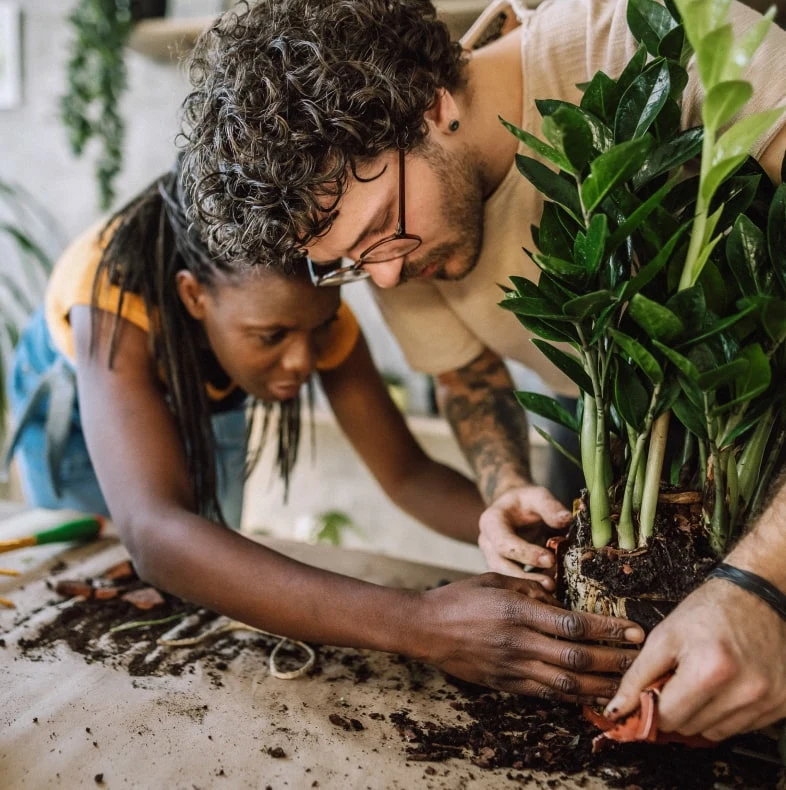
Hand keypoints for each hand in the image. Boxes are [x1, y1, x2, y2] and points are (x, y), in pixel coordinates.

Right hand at [411, 572, 643, 703]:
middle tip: (641, 659)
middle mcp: (518, 642)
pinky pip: (547, 694)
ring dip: (601, 685)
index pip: (572, 623)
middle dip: (614, 660)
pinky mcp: (506, 684)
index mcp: (517, 611)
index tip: (632, 630)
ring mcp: (512, 667)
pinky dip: (573, 697)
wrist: (426, 629)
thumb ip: (529, 587)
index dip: (606, 629)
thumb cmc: (460, 598)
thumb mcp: (494, 580)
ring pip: (566, 682)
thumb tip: (559, 595)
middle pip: (576, 657)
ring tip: (627, 684)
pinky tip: (593, 696)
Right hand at [478, 485, 571, 587]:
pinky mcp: (503, 570)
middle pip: (500, 566)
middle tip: (551, 584)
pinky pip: (512, 584)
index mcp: (490, 522)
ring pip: (504, 579)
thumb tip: (566, 520)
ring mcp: (492, 558)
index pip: (503, 542)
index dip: (526, 553)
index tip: (550, 559)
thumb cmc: (525, 501)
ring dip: (527, 587)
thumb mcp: (537, 496)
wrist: (514, 507)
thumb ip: (550, 507)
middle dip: (525, 577)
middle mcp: (486, 543)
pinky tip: (548, 592)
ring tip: (552, 589)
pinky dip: (529, 588)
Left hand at [603, 578, 785, 740]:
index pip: (668, 717)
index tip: (647, 698)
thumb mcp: (664, 636)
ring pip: (715, 733)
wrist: (755, 596)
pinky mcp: (781, 705)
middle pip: (690, 728)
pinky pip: (741, 728)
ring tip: (702, 680)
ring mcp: (767, 701)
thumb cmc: (708, 611)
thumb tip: (617, 710)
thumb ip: (638, 676)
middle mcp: (744, 691)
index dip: (651, 707)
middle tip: (677, 680)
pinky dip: (725, 713)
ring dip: (700, 713)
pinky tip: (724, 686)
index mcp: (711, 671)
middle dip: (675, 708)